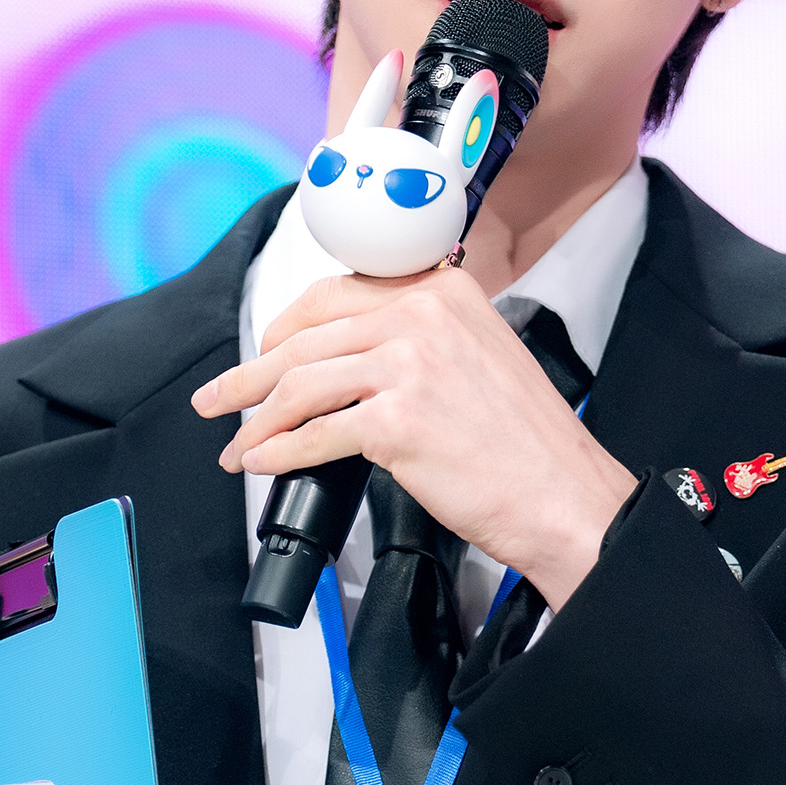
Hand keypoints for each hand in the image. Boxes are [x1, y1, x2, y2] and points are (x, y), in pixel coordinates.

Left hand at [192, 267, 636, 607]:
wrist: (565, 494)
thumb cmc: (528, 442)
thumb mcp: (481, 356)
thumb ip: (422, 339)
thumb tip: (348, 362)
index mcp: (442, 291)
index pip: (336, 293)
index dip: (286, 326)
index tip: (264, 351)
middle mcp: (422, 315)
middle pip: (306, 336)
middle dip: (250, 373)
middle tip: (220, 396)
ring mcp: (408, 365)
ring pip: (300, 383)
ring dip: (255, 418)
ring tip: (236, 443)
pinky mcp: (397, 421)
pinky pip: (314, 434)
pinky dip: (279, 452)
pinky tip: (264, 464)